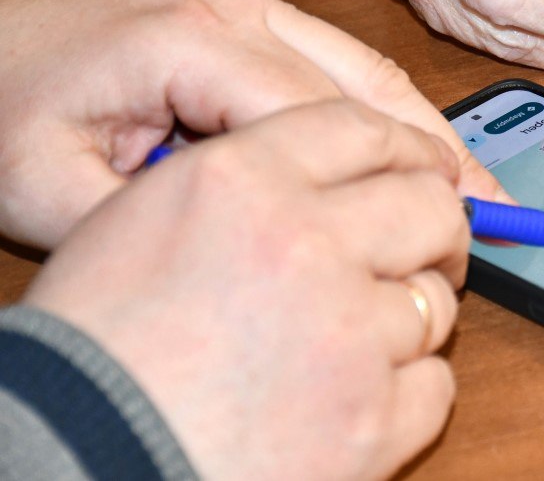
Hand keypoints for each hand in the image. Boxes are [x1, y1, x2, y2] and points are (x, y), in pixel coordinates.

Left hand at [0, 0, 502, 248]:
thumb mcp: (49, 188)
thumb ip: (162, 225)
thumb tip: (267, 252)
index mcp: (194, 39)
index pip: (326, 119)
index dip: (402, 180)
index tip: (453, 230)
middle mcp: (236, 7)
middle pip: (369, 85)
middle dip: (439, 154)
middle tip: (501, 215)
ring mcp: (244, 1)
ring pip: (365, 68)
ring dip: (425, 130)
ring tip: (480, 189)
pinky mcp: (242, 12)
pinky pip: (335, 61)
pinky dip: (385, 111)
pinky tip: (416, 152)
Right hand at [24, 100, 470, 479]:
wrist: (74, 455)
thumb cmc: (90, 349)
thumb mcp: (144, 217)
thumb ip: (249, 177)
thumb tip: (337, 172)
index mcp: (244, 179)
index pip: (366, 128)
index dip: (407, 149)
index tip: (421, 169)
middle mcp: (307, 242)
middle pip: (428, 205)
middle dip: (435, 226)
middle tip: (419, 251)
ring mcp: (348, 333)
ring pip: (435, 300)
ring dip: (410, 315)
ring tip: (358, 337)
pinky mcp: (371, 416)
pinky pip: (434, 384)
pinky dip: (405, 390)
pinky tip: (354, 395)